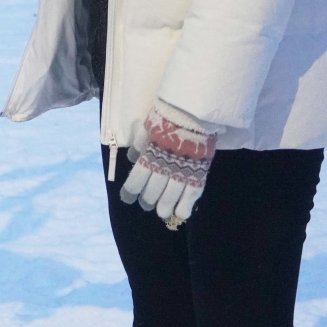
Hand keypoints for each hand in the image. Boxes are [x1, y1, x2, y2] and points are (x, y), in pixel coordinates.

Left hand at [120, 100, 216, 227]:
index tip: (127, 198)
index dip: (130, 192)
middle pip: (153, 191)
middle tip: (146, 205)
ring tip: (162, 213)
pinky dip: (186, 205)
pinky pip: (193, 193)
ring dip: (165, 206)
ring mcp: (183, 171)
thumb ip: (138, 144)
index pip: (136, 180)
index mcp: (149, 156)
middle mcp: (164, 167)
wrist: (193, 112)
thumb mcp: (147, 127)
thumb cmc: (167, 117)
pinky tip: (182, 214)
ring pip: (171, 196)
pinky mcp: (199, 172)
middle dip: (147, 200)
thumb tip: (131, 158)